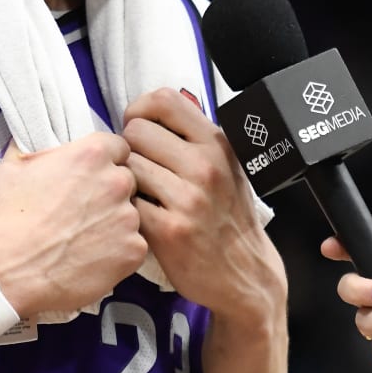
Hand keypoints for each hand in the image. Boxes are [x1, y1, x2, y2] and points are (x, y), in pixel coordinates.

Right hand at [0, 132, 145, 317]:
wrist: (14, 270)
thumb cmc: (9, 220)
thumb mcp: (9, 170)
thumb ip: (34, 154)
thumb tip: (33, 149)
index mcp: (91, 155)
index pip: (118, 146)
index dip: (105, 160)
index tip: (92, 174)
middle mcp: (116, 182)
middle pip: (126, 180)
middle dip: (110, 191)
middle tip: (84, 209)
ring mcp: (128, 217)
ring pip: (130, 214)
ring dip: (114, 222)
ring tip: (84, 237)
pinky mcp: (133, 250)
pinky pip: (132, 245)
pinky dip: (116, 251)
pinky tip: (91, 257)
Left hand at [122, 87, 285, 318]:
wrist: (245, 273)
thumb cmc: (226, 216)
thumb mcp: (224, 166)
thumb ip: (191, 138)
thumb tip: (145, 114)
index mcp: (216, 144)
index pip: (164, 99)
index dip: (140, 109)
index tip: (139, 127)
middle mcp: (205, 166)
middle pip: (135, 131)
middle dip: (130, 149)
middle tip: (141, 169)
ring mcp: (189, 198)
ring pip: (127, 166)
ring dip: (126, 180)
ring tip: (143, 194)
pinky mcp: (170, 230)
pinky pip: (127, 202)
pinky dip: (128, 209)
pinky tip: (143, 217)